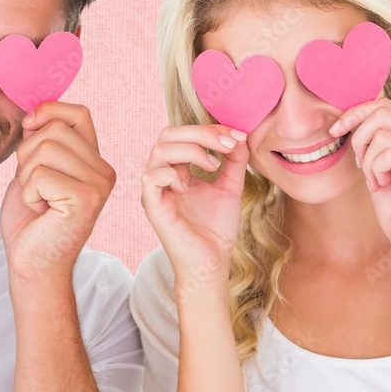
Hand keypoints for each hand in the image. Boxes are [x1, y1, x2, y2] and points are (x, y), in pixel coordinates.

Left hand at [0, 102, 115, 281]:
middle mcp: (103, 171)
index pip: (78, 113)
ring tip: (38, 198)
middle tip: (33, 185)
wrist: (33, 263)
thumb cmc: (32, 220)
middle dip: (28, 154)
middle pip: (55, 130)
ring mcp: (98, 185)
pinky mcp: (86, 200)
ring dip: (27, 176)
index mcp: (95, 160)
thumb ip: (41, 142)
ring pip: (45, 150)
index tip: (28, 126)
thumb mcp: (34, 170)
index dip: (50, 111)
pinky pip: (40, 175)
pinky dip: (29, 193)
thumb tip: (35, 113)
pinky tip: (41, 210)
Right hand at [140, 124, 248, 284]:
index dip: (211, 129)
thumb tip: (239, 136)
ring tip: (213, 166)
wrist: (212, 262)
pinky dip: (173, 174)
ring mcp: (155, 190)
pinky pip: (151, 176)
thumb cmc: (216, 229)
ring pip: (159, 149)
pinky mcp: (151, 205)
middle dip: (200, 133)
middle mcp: (163, 175)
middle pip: (168, 134)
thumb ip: (234, 161)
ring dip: (191, 150)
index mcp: (178, 169)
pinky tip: (189, 187)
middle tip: (227, 145)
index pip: (185, 134)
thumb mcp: (230, 187)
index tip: (237, 136)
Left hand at [330, 98, 390, 263]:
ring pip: (382, 135)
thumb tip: (349, 115)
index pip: (384, 104)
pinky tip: (381, 185)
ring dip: (367, 160)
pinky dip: (375, 170)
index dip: (355, 113)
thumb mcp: (378, 165)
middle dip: (358, 137)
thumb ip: (373, 139)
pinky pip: (389, 154)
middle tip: (360, 163)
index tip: (336, 131)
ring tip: (375, 180)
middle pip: (382, 113)